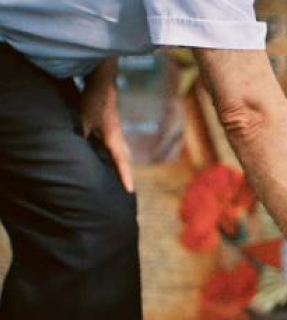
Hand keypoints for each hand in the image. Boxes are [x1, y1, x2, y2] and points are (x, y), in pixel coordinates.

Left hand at [79, 58, 133, 192]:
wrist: (103, 81)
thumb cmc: (93, 100)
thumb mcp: (83, 121)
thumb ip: (81, 137)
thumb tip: (75, 153)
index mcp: (113, 137)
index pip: (121, 161)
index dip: (125, 177)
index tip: (130, 191)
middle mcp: (118, 135)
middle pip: (125, 158)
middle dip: (126, 172)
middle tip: (127, 186)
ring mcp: (116, 128)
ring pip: (121, 149)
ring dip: (121, 161)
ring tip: (119, 172)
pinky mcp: (112, 123)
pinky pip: (116, 142)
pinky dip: (115, 151)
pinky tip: (107, 151)